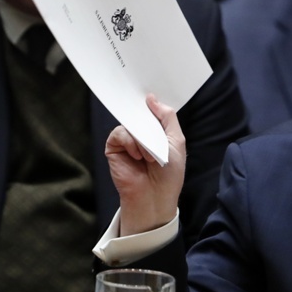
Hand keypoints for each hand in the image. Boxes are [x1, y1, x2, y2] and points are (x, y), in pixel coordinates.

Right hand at [105, 94, 185, 235]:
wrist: (155, 195)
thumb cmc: (170, 173)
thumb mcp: (176, 140)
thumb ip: (167, 117)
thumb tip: (151, 98)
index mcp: (157, 131)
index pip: (152, 110)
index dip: (152, 104)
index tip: (151, 96)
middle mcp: (141, 133)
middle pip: (140, 114)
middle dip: (148, 121)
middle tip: (154, 133)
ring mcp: (127, 140)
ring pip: (131, 124)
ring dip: (143, 138)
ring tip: (150, 156)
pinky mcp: (114, 148)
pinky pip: (119, 134)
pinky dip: (130, 142)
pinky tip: (137, 156)